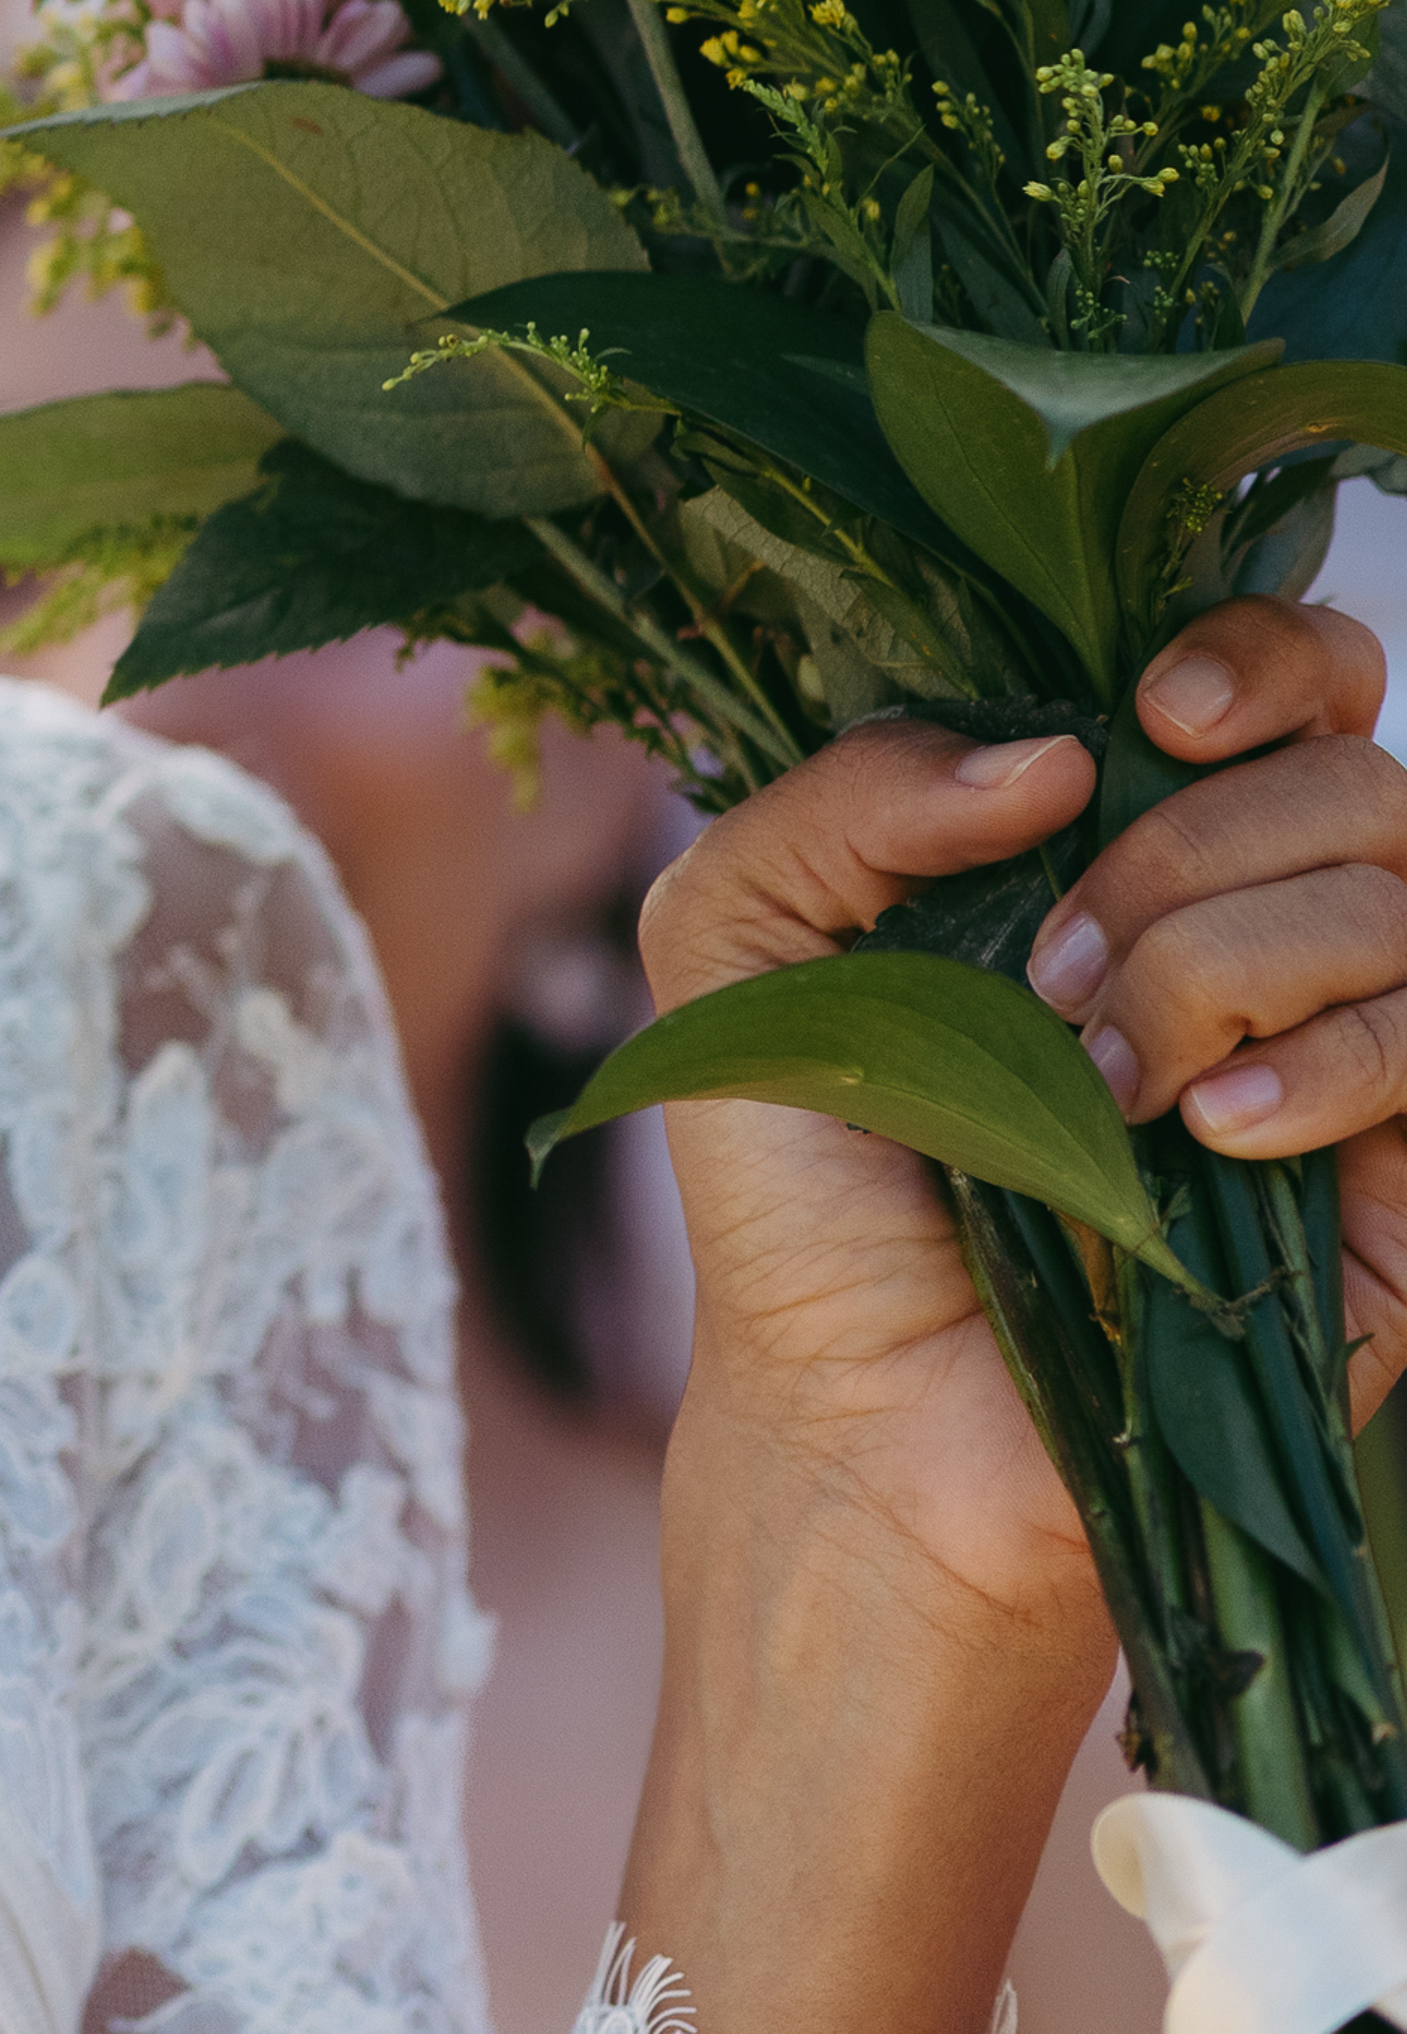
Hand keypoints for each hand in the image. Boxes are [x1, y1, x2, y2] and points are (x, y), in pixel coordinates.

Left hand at [617, 597, 1406, 2026]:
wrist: (865, 1416)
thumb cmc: (804, 1177)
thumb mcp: (734, 948)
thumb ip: (836, 800)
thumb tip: (1051, 748)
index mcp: (1120, 842)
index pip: (1284, 683)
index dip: (1257, 656)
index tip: (1148, 715)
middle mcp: (1258, 928)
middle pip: (1351, 776)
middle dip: (1193, 847)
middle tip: (1054, 972)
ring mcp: (1349, 1056)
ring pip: (1405, 893)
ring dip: (1233, 957)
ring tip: (1099, 1077)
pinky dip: (1324, 1063)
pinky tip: (1206, 1132)